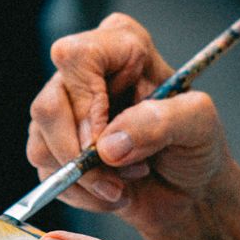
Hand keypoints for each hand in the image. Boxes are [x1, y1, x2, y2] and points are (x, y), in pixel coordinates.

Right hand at [25, 13, 239, 239]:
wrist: (191, 188)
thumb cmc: (197, 145)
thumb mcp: (199, 125)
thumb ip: (160, 123)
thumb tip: (107, 145)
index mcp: (122, 46)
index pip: (76, 58)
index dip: (86, 104)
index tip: (109, 142)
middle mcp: (86, 71)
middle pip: (48, 105)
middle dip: (82, 155)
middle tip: (120, 175)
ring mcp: (65, 107)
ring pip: (41, 142)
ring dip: (86, 178)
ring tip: (125, 181)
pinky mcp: (54, 143)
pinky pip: (45, 170)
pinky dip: (80, 193)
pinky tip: (111, 191)